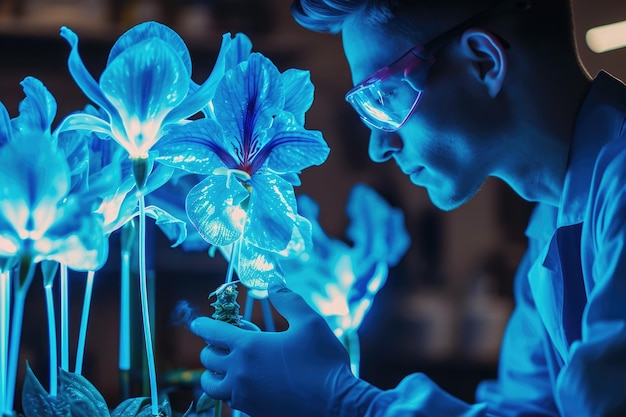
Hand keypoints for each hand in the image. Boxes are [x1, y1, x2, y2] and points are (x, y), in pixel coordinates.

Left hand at [190, 279, 379, 416]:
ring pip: (212, 385)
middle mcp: (240, 372)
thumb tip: (273, 283)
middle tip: (229, 342)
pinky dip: (232, 390)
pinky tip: (250, 383)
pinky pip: (231, 400)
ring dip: (214, 374)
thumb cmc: (324, 361)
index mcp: (249, 347)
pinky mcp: (253, 411)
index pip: (212, 332)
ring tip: (229, 367)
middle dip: (212, 347)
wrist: (337, 404)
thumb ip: (288, 300)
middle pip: (208, 359)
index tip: (196, 322)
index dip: (202, 324)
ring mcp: (245, 395)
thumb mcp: (310, 322)